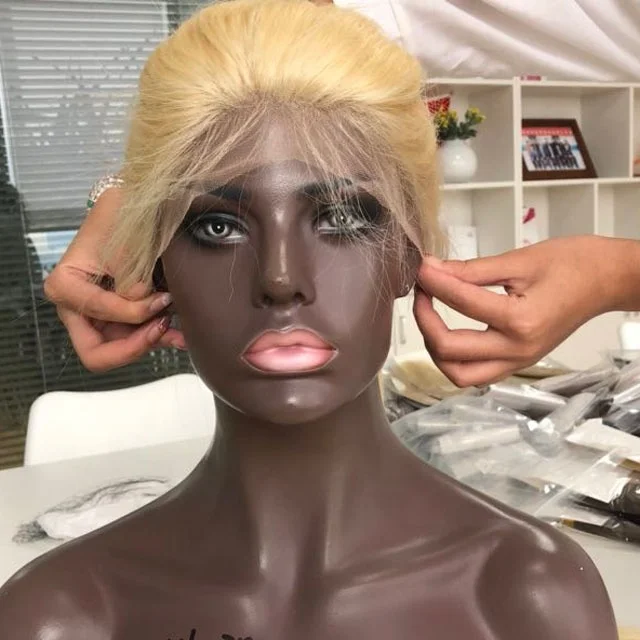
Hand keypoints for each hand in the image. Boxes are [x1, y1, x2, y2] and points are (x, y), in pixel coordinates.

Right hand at [44, 187, 185, 371]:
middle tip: (163, 328)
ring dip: (151, 343)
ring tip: (179, 332)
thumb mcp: (129, 251)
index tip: (162, 298)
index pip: (97, 318)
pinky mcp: (118, 317)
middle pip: (98, 352)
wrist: (135, 208)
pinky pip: (135, 338)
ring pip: (120, 349)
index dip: (133, 314)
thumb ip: (133, 285)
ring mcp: (97, 315)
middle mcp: (76, 307)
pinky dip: (158, 339)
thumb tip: (151, 312)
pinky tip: (180, 337)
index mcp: (65, 286)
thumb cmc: (122, 220)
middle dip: (134, 346)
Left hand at [413, 236, 615, 386]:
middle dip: (424, 320)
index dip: (433, 281)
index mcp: (520, 321)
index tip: (420, 266)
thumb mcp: (518, 260)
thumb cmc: (574, 264)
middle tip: (421, 293)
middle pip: (450, 351)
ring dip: (436, 349)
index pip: (460, 302)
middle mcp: (517, 350)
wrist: (608, 279)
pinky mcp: (518, 363)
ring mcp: (518, 361)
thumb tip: (432, 269)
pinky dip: (455, 359)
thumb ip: (470, 269)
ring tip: (430, 317)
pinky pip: (476, 374)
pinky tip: (449, 333)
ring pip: (459, 374)